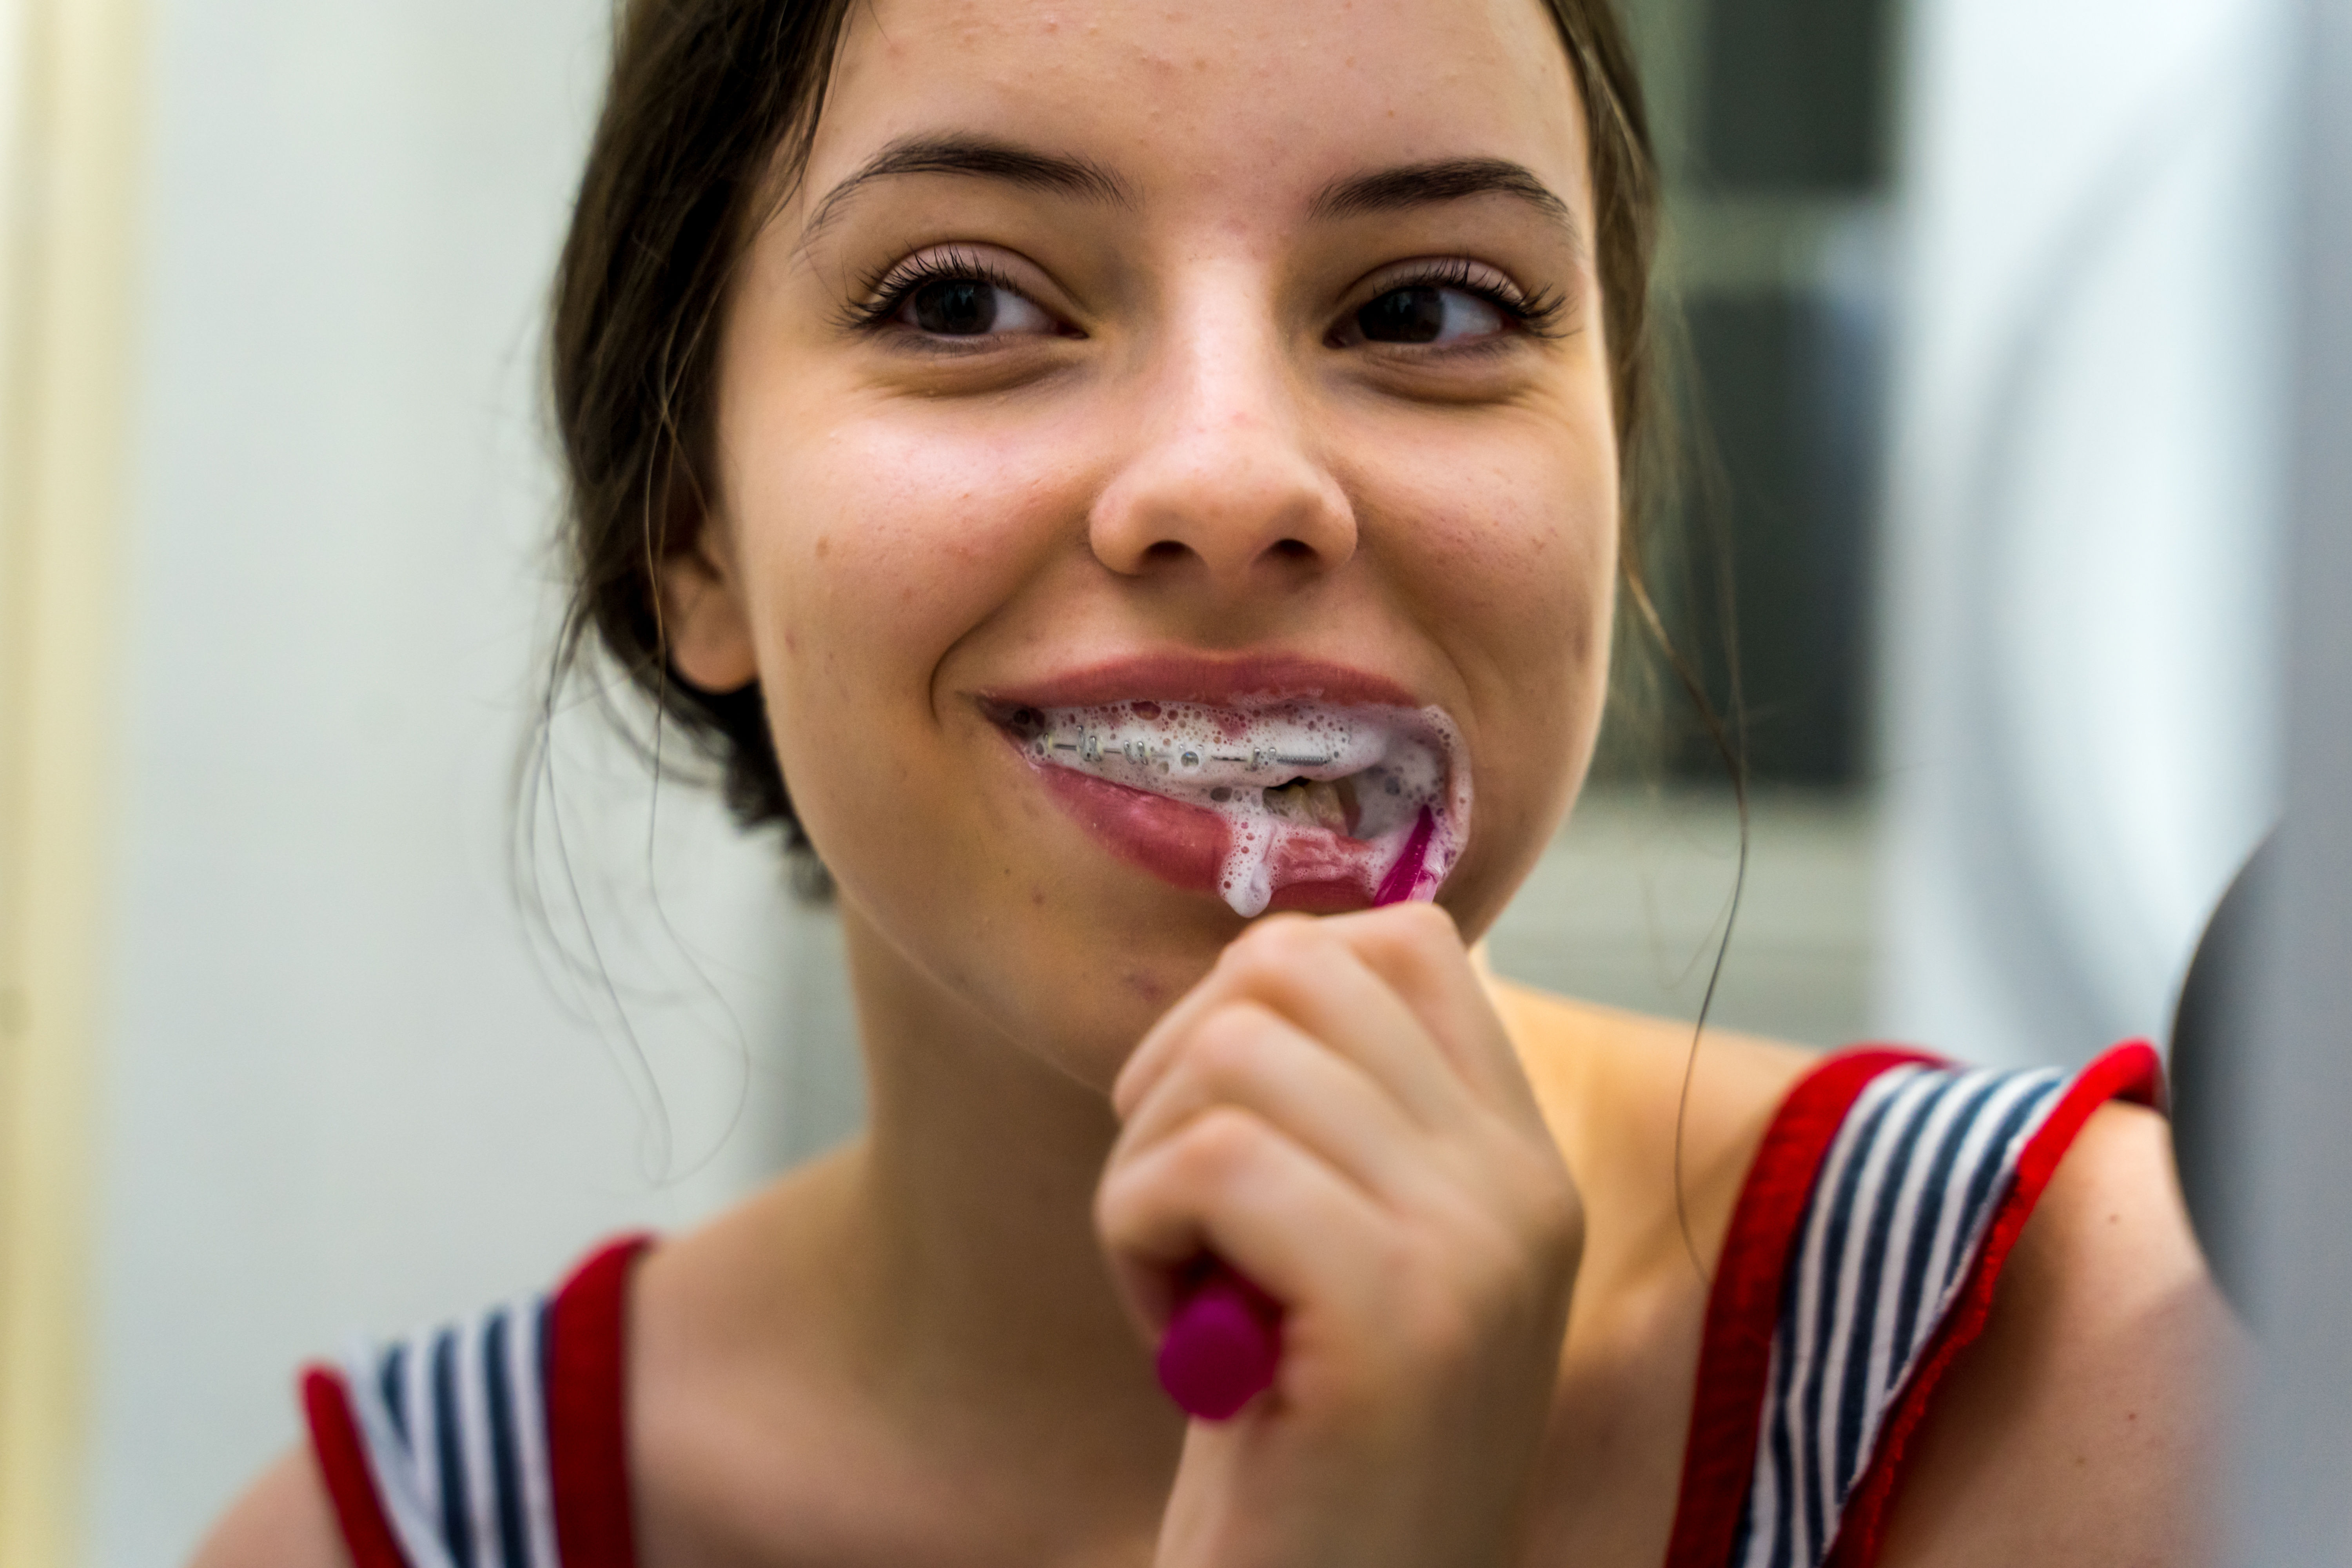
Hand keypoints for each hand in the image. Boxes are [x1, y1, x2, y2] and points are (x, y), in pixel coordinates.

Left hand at [1096, 905, 1582, 1567]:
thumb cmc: (1305, 1449)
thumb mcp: (1352, 1253)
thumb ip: (1342, 1117)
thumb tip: (1247, 973)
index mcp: (1519, 1159)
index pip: (1400, 943)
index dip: (1261, 997)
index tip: (1224, 1122)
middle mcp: (1519, 1185)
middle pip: (1292, 969)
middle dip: (1179, 1068)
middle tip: (1182, 1206)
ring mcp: (1472, 1246)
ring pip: (1233, 1052)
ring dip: (1149, 1164)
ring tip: (1185, 1285)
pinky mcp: (1397, 1314)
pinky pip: (1207, 1161)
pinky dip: (1135, 1232)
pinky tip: (1175, 1332)